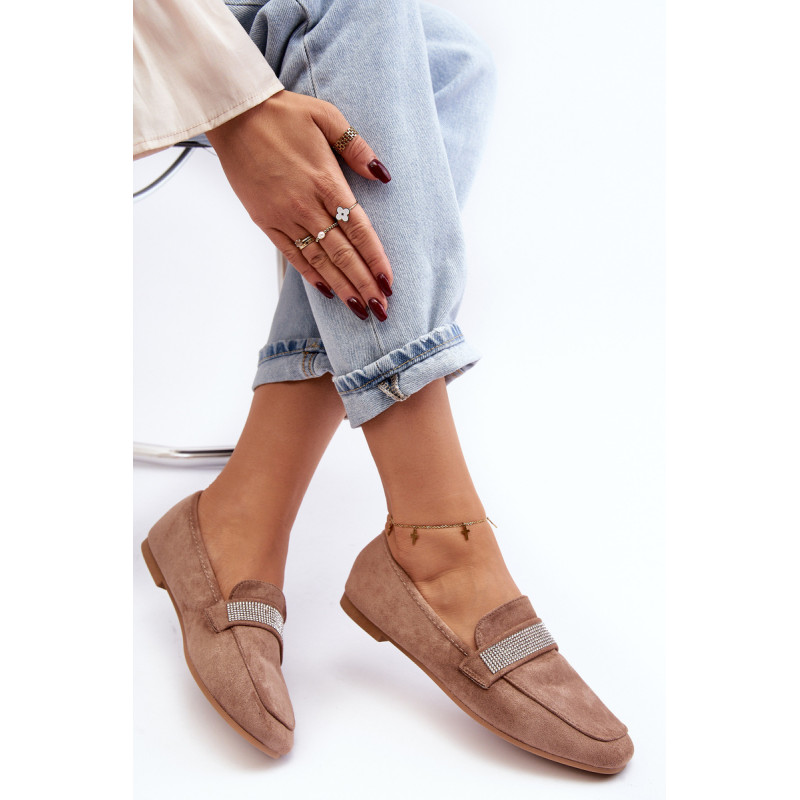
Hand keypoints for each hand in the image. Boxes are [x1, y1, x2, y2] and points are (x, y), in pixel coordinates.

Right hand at [206, 90, 392, 320]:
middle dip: (364, 283)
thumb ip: (356, 148)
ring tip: (359, 309)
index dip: (375, 258)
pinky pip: (292, 254)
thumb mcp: (327, 117)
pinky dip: (311, 274)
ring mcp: (284, 216)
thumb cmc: (283, 113)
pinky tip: (327, 290)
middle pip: (343, 252)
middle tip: (381, 309)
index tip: (389, 282)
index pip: (359, 229)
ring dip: (341, 287)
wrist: (234, 115)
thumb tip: (383, 175)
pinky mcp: (265, 220)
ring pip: (319, 260)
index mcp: (326, 180)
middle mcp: (306, 204)